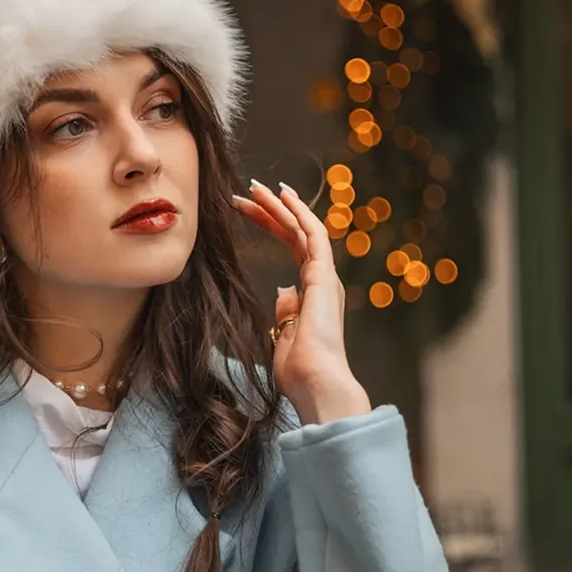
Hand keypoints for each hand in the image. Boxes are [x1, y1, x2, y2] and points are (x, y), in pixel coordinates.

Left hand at [231, 179, 370, 424]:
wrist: (316, 384)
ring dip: (280, 206)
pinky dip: (299, 213)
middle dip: (271, 211)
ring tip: (256, 187)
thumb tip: (283, 290)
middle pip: (295, 234)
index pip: (292, 248)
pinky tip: (283, 196)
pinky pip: (313, 235)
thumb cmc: (299, 372)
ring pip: (303, 229)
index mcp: (313, 294)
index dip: (270, 225)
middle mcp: (322, 281)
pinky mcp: (323, 276)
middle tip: (247, 191)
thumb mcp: (283, 337)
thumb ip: (285, 313)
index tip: (248, 210)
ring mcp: (325, 277)